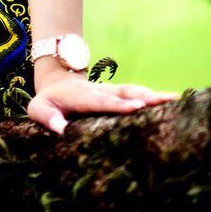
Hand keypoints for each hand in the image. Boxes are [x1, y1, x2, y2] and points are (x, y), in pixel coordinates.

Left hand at [27, 69, 180, 134]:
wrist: (55, 82)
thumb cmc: (47, 102)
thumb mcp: (37, 109)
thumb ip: (46, 118)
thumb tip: (60, 129)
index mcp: (80, 97)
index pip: (101, 101)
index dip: (117, 104)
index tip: (135, 108)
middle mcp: (97, 91)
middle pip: (122, 93)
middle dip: (143, 97)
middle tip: (163, 101)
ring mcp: (107, 90)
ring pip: (131, 90)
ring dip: (152, 94)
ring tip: (173, 98)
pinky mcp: (115, 93)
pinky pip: (134, 93)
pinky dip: (151, 95)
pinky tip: (170, 100)